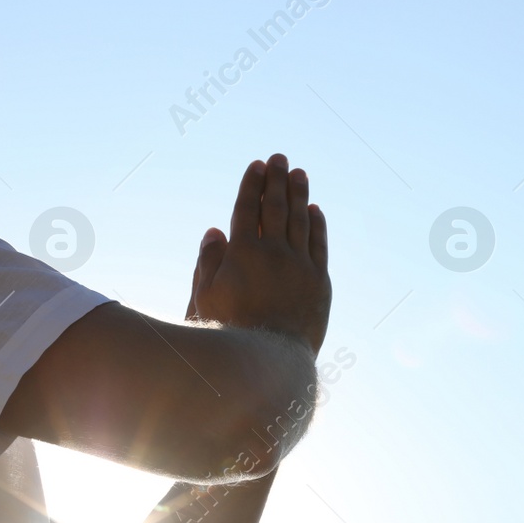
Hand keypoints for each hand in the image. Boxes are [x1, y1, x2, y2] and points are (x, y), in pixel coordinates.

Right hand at [184, 153, 330, 353]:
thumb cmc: (228, 333)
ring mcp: (300, 266)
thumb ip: (208, 262)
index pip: (247, 209)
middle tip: (280, 159)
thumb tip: (215, 231)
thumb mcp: (204, 298)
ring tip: (300, 175)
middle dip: (277, 180)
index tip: (257, 166)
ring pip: (301, 220)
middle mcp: (274, 253)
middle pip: (276, 207)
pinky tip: (316, 211)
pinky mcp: (319, 282)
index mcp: (243, 253)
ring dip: (300, 195)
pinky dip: (318, 225)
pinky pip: (319, 245)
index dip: (252, 185)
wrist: (269, 362)